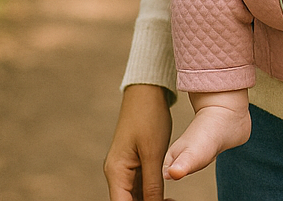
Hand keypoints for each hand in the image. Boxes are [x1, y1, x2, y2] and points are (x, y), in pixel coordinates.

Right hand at [104, 83, 176, 200]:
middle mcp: (116, 173)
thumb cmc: (149, 117)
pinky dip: (150, 192)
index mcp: (116, 172)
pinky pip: (139, 185)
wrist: (147, 91)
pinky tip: (165, 195)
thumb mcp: (154, 152)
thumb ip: (152, 183)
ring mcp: (124, 168)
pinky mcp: (133, 162)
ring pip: (134, 195)